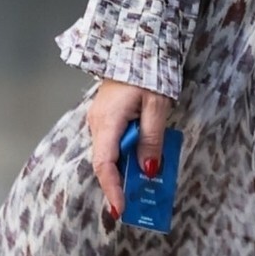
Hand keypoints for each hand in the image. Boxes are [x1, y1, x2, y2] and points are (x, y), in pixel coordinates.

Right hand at [86, 79, 171, 218]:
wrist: (136, 46)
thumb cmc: (148, 73)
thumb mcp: (157, 107)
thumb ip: (151, 139)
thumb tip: (148, 170)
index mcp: (108, 121)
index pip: (105, 164)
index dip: (112, 189)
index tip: (120, 209)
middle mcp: (97, 123)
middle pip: (105, 162)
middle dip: (117, 186)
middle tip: (132, 207)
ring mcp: (99, 120)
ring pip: (108, 154)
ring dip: (122, 172)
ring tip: (138, 191)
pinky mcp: (105, 117)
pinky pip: (112, 143)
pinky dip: (123, 157)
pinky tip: (136, 164)